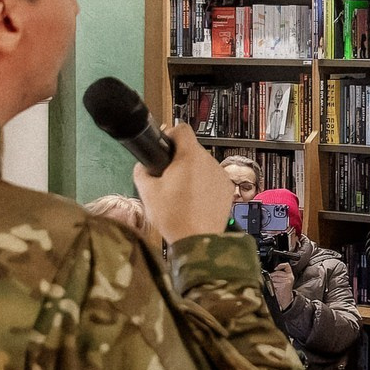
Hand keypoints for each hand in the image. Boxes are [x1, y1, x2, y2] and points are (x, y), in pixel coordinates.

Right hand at [135, 125, 237, 243]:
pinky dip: (203, 184)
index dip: (170, 135)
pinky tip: (193, 199)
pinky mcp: (227, 189)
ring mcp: (221, 175)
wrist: (197, 240)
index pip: (182, 129)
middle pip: (192, 149)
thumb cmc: (173, 216)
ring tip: (180, 191)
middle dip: (179, 159)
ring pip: (203, 165)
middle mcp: (209, 161)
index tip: (164, 145)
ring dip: (192, 172)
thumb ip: (142, 170)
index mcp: (190, 157)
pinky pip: (212, 178)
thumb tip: (143, 164)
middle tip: (168, 176)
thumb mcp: (147, 191)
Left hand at [266, 263, 295, 307]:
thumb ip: (280, 275)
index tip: (276, 268)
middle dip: (272, 276)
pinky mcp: (283, 285)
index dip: (280, 265)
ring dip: (272, 282)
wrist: (286, 299)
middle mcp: (289, 277)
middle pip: (277, 272)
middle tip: (274, 281)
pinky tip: (275, 289)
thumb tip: (272, 272)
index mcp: (290, 275)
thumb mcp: (284, 280)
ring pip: (274, 278)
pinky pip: (274, 283)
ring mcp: (287, 281)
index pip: (286, 266)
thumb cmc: (283, 289)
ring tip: (275, 286)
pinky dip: (272, 286)